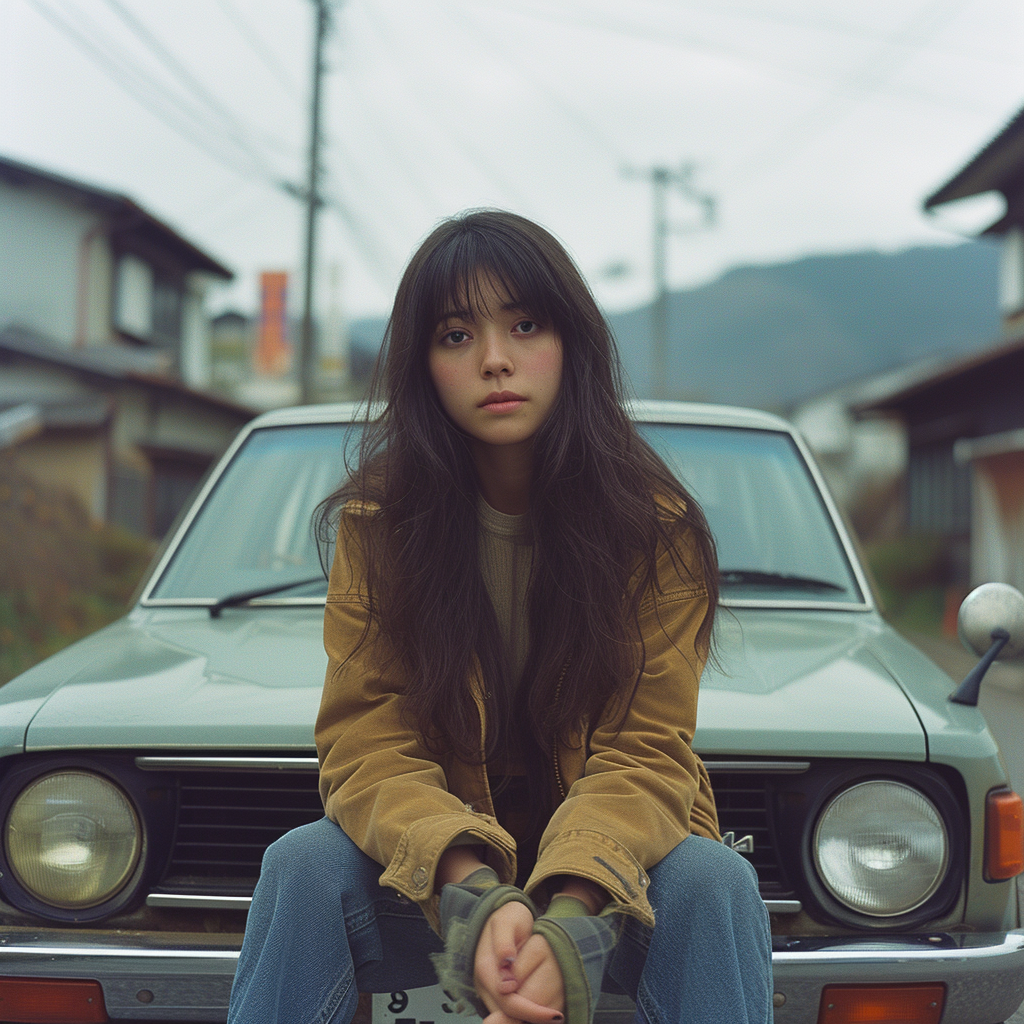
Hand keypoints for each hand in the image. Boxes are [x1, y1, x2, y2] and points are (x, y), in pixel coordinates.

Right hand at [474, 902, 564, 1023]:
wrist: (502, 914)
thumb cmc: (508, 916)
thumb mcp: (507, 921)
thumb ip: (504, 942)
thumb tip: (506, 962)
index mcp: (485, 968)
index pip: (508, 1001)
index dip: (531, 1011)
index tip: (555, 1014)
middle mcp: (484, 984)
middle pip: (507, 1013)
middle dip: (532, 1019)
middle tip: (558, 1018)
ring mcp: (489, 989)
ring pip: (507, 1015)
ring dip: (528, 1018)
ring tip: (554, 1016)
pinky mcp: (496, 991)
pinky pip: (509, 1009)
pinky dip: (525, 1013)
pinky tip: (543, 1012)